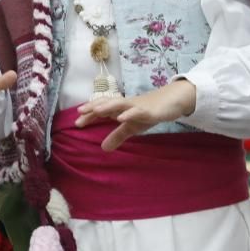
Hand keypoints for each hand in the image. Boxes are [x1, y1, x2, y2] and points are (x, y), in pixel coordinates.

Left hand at [81, 79, 198, 150]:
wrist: (172, 102)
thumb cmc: (149, 112)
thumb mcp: (132, 127)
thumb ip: (117, 136)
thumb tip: (103, 149)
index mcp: (120, 108)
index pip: (103, 109)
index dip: (90, 114)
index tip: (77, 122)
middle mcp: (126, 104)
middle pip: (108, 103)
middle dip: (94, 107)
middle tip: (80, 113)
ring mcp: (137, 106)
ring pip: (120, 103)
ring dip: (108, 106)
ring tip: (96, 110)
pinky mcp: (149, 110)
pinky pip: (138, 111)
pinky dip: (129, 113)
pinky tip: (121, 118)